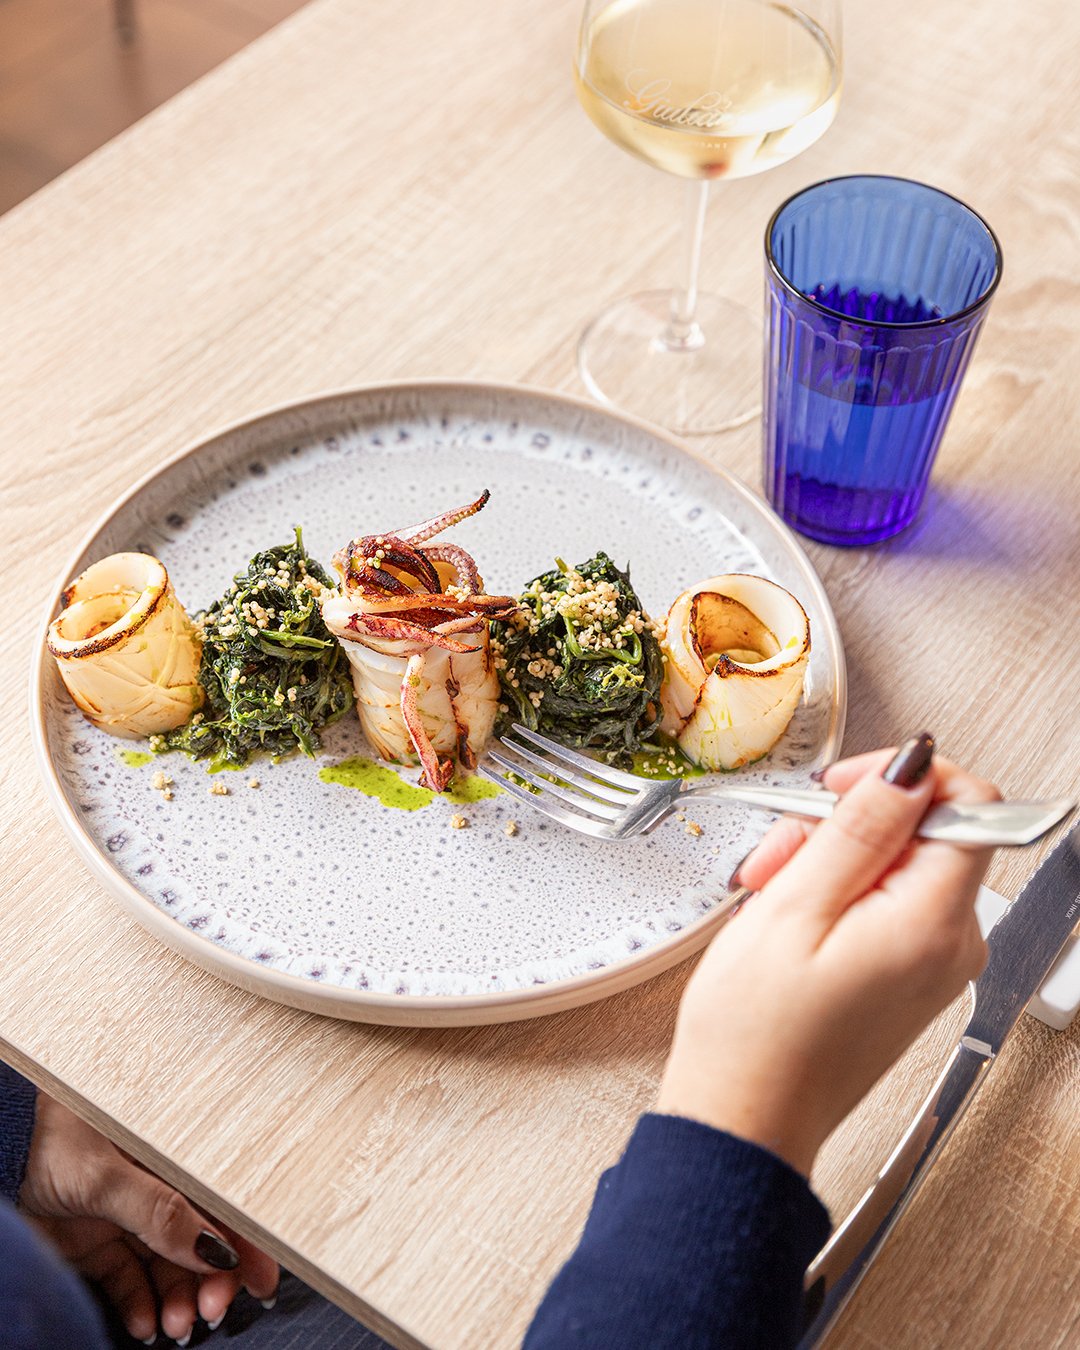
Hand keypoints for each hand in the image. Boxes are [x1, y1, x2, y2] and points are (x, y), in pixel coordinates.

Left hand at [19, 1092, 278, 1343]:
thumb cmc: (47, 1138)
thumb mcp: (106, 1175)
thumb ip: (161, 1212)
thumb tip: (217, 1249)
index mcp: (170, 1151)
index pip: (219, 1197)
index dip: (244, 1236)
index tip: (259, 1278)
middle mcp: (154, 1182)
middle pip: (198, 1237)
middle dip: (209, 1278)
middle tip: (212, 1310)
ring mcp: (124, 1215)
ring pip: (166, 1265)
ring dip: (177, 1298)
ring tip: (175, 1327)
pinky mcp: (96, 1244)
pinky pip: (128, 1280)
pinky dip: (139, 1305)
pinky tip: (145, 1324)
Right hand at [655, 736, 999, 1177]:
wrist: (746, 1117)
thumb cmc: (758, 1034)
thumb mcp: (795, 908)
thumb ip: (859, 830)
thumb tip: (910, 768)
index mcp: (932, 922)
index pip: (969, 803)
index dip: (903, 777)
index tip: (844, 787)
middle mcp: (952, 942)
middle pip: (923, 831)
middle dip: (846, 825)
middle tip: (782, 856)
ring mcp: (934, 960)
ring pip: (896, 863)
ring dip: (829, 859)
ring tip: (773, 895)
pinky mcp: (910, 972)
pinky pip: (886, 901)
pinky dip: (836, 893)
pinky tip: (790, 918)